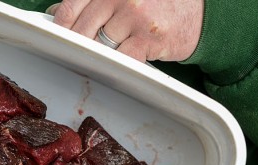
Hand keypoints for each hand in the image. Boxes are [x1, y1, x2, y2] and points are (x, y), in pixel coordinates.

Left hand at [48, 0, 203, 61]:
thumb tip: (56, 13)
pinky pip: (120, 58)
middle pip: (81, 29)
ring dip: (97, 56)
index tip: (55, 38)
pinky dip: (115, 65)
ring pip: (99, 46)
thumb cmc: (159, 4)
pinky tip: (117, 65)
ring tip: (100, 59)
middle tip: (73, 55)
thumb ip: (91, 1)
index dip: (59, 26)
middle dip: (75, 45)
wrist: (202, 13)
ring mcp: (135, 15)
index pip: (71, 5)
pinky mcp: (148, 38)